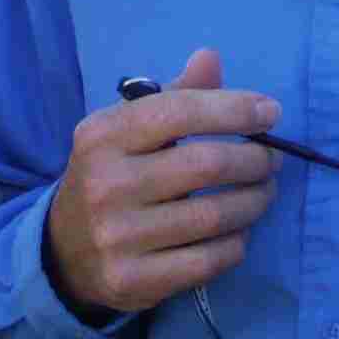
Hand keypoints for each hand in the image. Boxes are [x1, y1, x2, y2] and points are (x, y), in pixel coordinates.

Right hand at [45, 48, 280, 316]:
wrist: (66, 251)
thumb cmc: (110, 175)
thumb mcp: (126, 130)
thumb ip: (172, 96)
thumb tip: (211, 58)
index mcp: (102, 136)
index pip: (179, 112)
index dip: (233, 109)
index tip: (271, 113)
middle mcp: (106, 185)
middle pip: (205, 165)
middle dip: (254, 159)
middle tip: (272, 159)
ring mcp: (117, 237)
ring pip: (214, 216)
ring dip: (254, 201)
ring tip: (264, 191)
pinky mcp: (134, 280)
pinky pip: (208, 260)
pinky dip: (236, 243)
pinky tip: (238, 231)